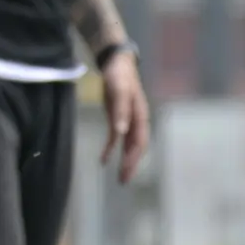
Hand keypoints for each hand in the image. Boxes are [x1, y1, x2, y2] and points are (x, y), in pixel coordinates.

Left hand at [100, 52, 150, 183]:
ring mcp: (128, 120)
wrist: (115, 63)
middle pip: (135, 147)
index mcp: (141, 116)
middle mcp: (137, 121)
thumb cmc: (119, 75)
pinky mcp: (118, 118)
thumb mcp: (118, 90)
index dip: (133, 157)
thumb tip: (121, 133)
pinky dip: (111, 149)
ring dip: (124, 161)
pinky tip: (104, 159)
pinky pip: (116, 138)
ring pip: (128, 145)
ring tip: (120, 178)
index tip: (125, 169)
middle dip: (130, 164)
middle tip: (123, 181)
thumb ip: (120, 111)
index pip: (139, 142)